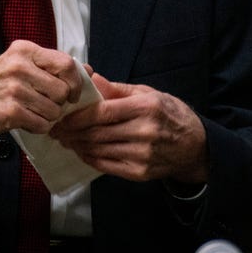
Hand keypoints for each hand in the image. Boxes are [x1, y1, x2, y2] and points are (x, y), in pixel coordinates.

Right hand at [0, 40, 82, 138]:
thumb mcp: (20, 64)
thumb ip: (51, 65)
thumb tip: (88, 69)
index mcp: (25, 50)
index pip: (66, 63)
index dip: (75, 82)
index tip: (71, 93)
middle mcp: (20, 66)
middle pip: (63, 90)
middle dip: (59, 103)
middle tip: (44, 104)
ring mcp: (14, 89)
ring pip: (55, 110)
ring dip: (48, 117)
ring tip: (32, 112)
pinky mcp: (10, 111)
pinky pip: (42, 124)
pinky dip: (38, 127)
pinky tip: (25, 121)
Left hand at [51, 73, 207, 183]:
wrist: (195, 146)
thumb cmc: (170, 114)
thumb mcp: (149, 94)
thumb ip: (118, 89)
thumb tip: (92, 79)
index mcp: (146, 108)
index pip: (102, 113)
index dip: (77, 117)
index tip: (61, 117)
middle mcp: (144, 132)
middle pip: (97, 133)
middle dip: (71, 132)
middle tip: (56, 130)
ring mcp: (142, 155)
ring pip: (99, 150)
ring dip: (77, 146)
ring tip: (66, 140)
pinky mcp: (140, 173)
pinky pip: (106, 165)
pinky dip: (90, 158)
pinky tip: (82, 151)